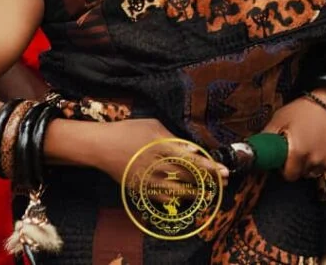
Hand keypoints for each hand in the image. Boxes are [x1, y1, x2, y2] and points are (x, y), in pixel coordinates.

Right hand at [93, 118, 227, 187]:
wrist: (101, 146)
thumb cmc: (128, 130)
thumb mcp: (152, 125)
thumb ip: (172, 137)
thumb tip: (191, 148)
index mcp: (161, 145)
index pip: (190, 158)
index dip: (208, 166)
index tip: (223, 170)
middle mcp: (156, 163)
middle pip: (187, 175)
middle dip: (208, 179)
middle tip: (224, 182)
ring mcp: (147, 178)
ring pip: (177, 190)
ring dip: (196, 192)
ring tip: (210, 192)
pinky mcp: (139, 188)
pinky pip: (162, 197)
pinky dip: (176, 199)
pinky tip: (187, 198)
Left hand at [262, 89, 325, 180]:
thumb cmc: (305, 109)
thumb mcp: (279, 119)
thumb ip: (267, 135)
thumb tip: (256, 146)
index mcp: (298, 152)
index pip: (288, 175)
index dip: (283, 168)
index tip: (281, 161)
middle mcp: (313, 159)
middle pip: (300, 174)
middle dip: (294, 165)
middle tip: (293, 150)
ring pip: (312, 172)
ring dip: (307, 164)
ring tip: (305, 146)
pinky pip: (323, 166)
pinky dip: (318, 160)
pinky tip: (315, 146)